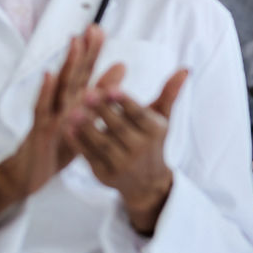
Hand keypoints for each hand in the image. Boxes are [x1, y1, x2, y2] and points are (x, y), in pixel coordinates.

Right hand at [0, 25, 123, 217]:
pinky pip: (42, 110)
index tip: (99, 31)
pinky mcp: (41, 130)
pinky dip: (45, 92)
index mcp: (74, 101)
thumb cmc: (59, 143)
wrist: (31, 172)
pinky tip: (48, 76)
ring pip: (60, 87)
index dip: (93, 52)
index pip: (85, 73)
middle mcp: (61, 103)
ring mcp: (50, 115)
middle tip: (92, 29)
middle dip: (83, 51)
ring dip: (67, 64)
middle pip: (74, 74)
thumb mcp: (86, 118)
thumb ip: (101, 92)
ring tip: (75, 43)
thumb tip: (121, 66)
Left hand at [69, 69, 188, 235]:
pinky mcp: (105, 175)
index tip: (111, 88)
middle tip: (86, 93)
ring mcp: (122, 164)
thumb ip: (169, 92)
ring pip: (102, 143)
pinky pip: (89, 157)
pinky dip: (78, 143)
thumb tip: (185, 69)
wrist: (146, 182)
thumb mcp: (162, 117)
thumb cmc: (151, 140)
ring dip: (87, 127)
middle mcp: (141, 149)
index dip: (124, 102)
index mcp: (155, 131)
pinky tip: (67, 129)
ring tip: (72, 111)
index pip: (139, 114)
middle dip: (102, 110)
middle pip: (119, 127)